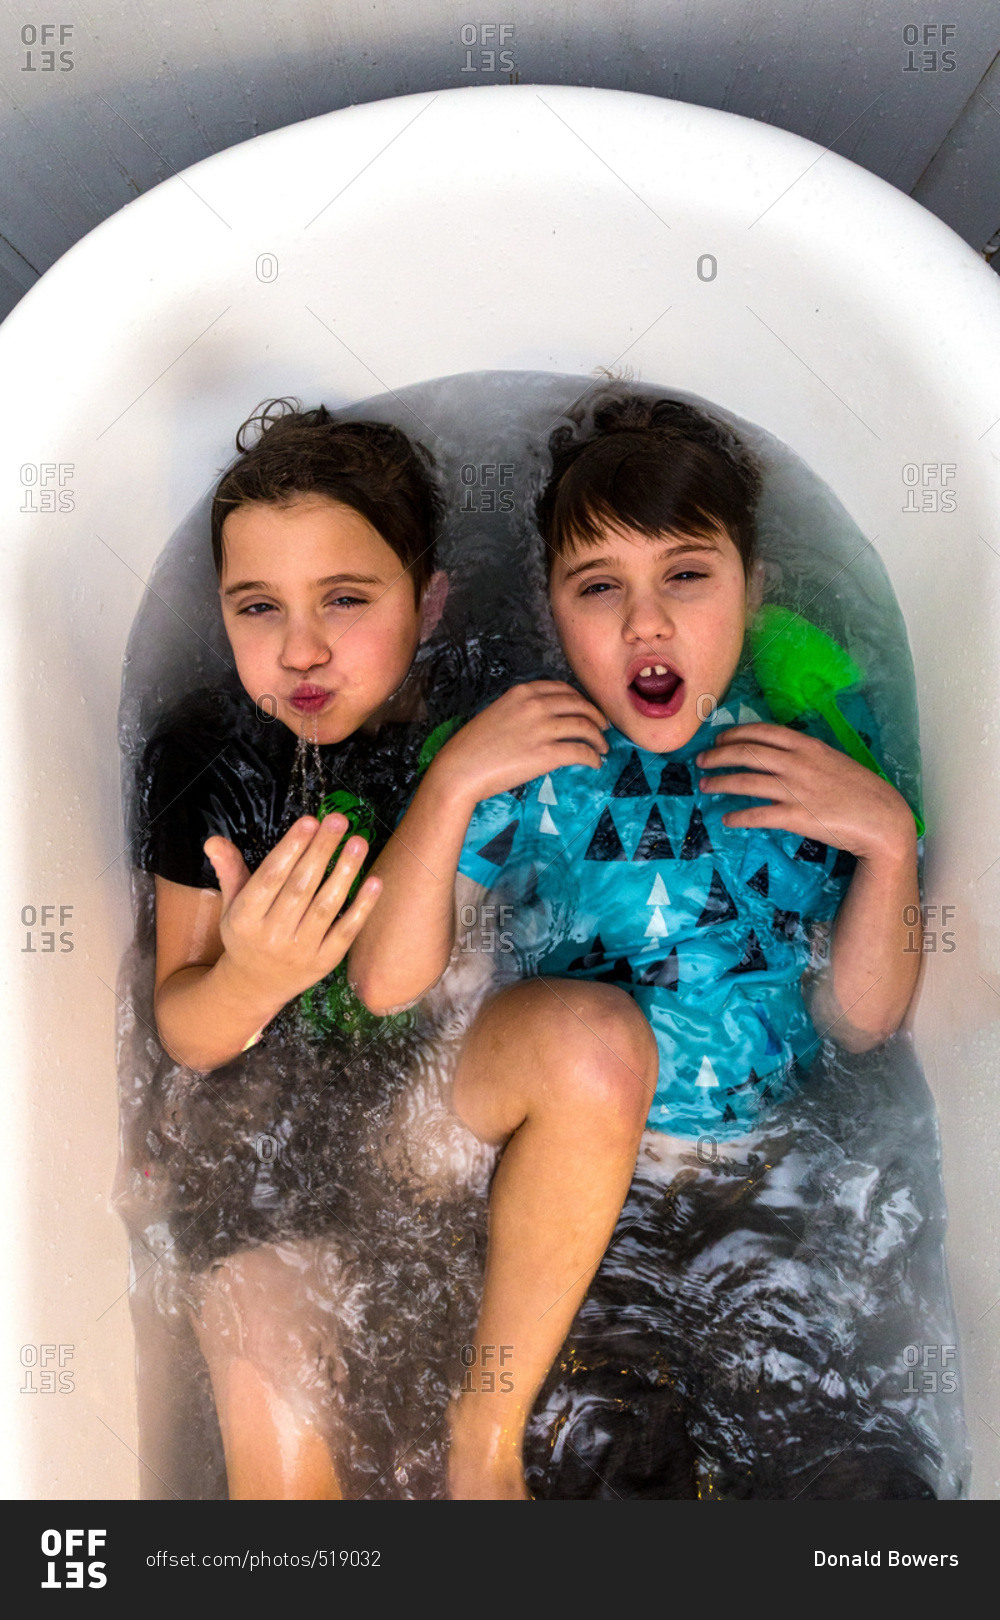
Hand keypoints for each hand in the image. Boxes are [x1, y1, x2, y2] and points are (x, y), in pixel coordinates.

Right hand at [203, 813, 381, 1005]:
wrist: (254, 986)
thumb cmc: (246, 935)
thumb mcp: (231, 905)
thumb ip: (230, 870)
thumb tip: (214, 841)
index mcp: (244, 918)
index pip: (270, 878)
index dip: (291, 848)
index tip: (310, 821)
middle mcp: (271, 936)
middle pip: (300, 888)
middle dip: (321, 851)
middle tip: (338, 820)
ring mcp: (299, 951)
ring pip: (325, 907)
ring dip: (344, 872)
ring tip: (358, 842)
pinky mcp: (324, 962)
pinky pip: (346, 932)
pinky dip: (362, 907)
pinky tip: (375, 881)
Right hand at [427, 681, 609, 808]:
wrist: (460, 769)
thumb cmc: (474, 746)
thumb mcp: (498, 712)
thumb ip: (523, 709)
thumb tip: (548, 718)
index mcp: (523, 692)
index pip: (563, 689)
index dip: (581, 699)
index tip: (587, 710)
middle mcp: (535, 705)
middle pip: (580, 704)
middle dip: (596, 716)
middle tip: (603, 728)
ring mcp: (542, 728)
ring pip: (585, 727)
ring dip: (599, 738)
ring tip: (602, 748)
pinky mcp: (546, 754)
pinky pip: (581, 752)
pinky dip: (593, 757)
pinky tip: (595, 763)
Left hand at [695, 723, 916, 865]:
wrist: (882, 819)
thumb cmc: (861, 790)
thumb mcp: (834, 762)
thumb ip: (806, 758)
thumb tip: (779, 760)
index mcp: (808, 746)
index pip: (763, 732)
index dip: (736, 733)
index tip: (719, 738)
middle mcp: (798, 763)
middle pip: (747, 753)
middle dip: (718, 755)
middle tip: (701, 760)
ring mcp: (796, 790)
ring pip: (746, 782)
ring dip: (721, 782)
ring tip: (705, 786)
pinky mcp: (796, 817)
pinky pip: (758, 815)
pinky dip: (739, 816)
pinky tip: (727, 819)